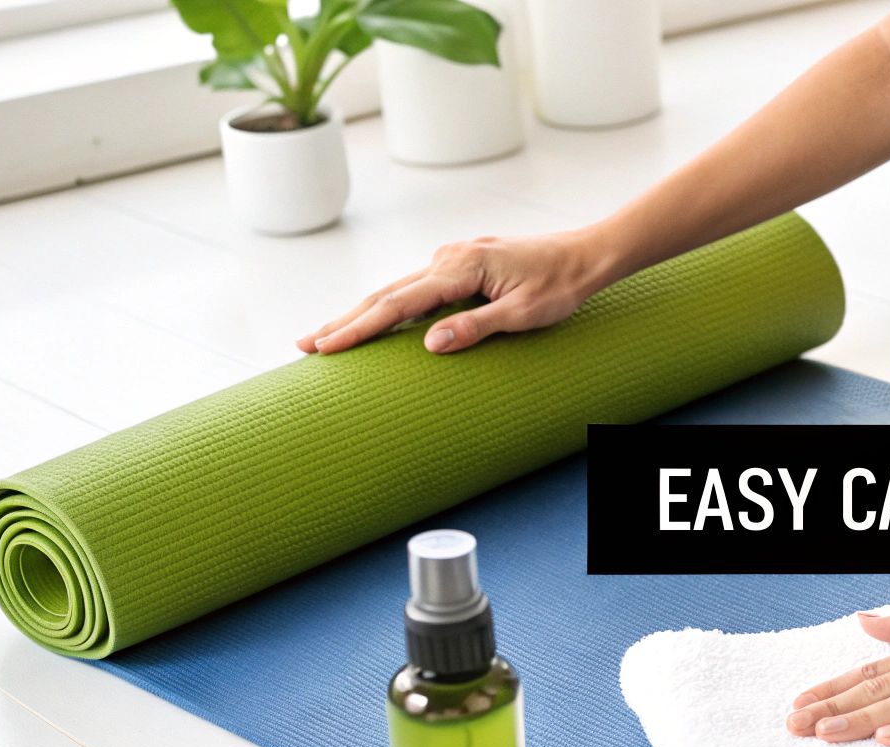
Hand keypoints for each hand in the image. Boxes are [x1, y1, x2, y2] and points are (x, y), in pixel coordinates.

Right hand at [296, 229, 616, 355]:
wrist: (584, 255)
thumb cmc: (561, 287)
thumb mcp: (524, 315)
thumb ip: (477, 327)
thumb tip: (430, 343)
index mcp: (460, 268)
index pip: (398, 304)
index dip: (360, 328)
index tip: (327, 347)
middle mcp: (448, 257)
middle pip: (386, 294)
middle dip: (344, 321)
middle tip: (305, 346)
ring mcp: (452, 258)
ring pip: (396, 289)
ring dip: (361, 313)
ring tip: (327, 336)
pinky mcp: (460, 264)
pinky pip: (415, 287)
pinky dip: (388, 305)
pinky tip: (373, 320)